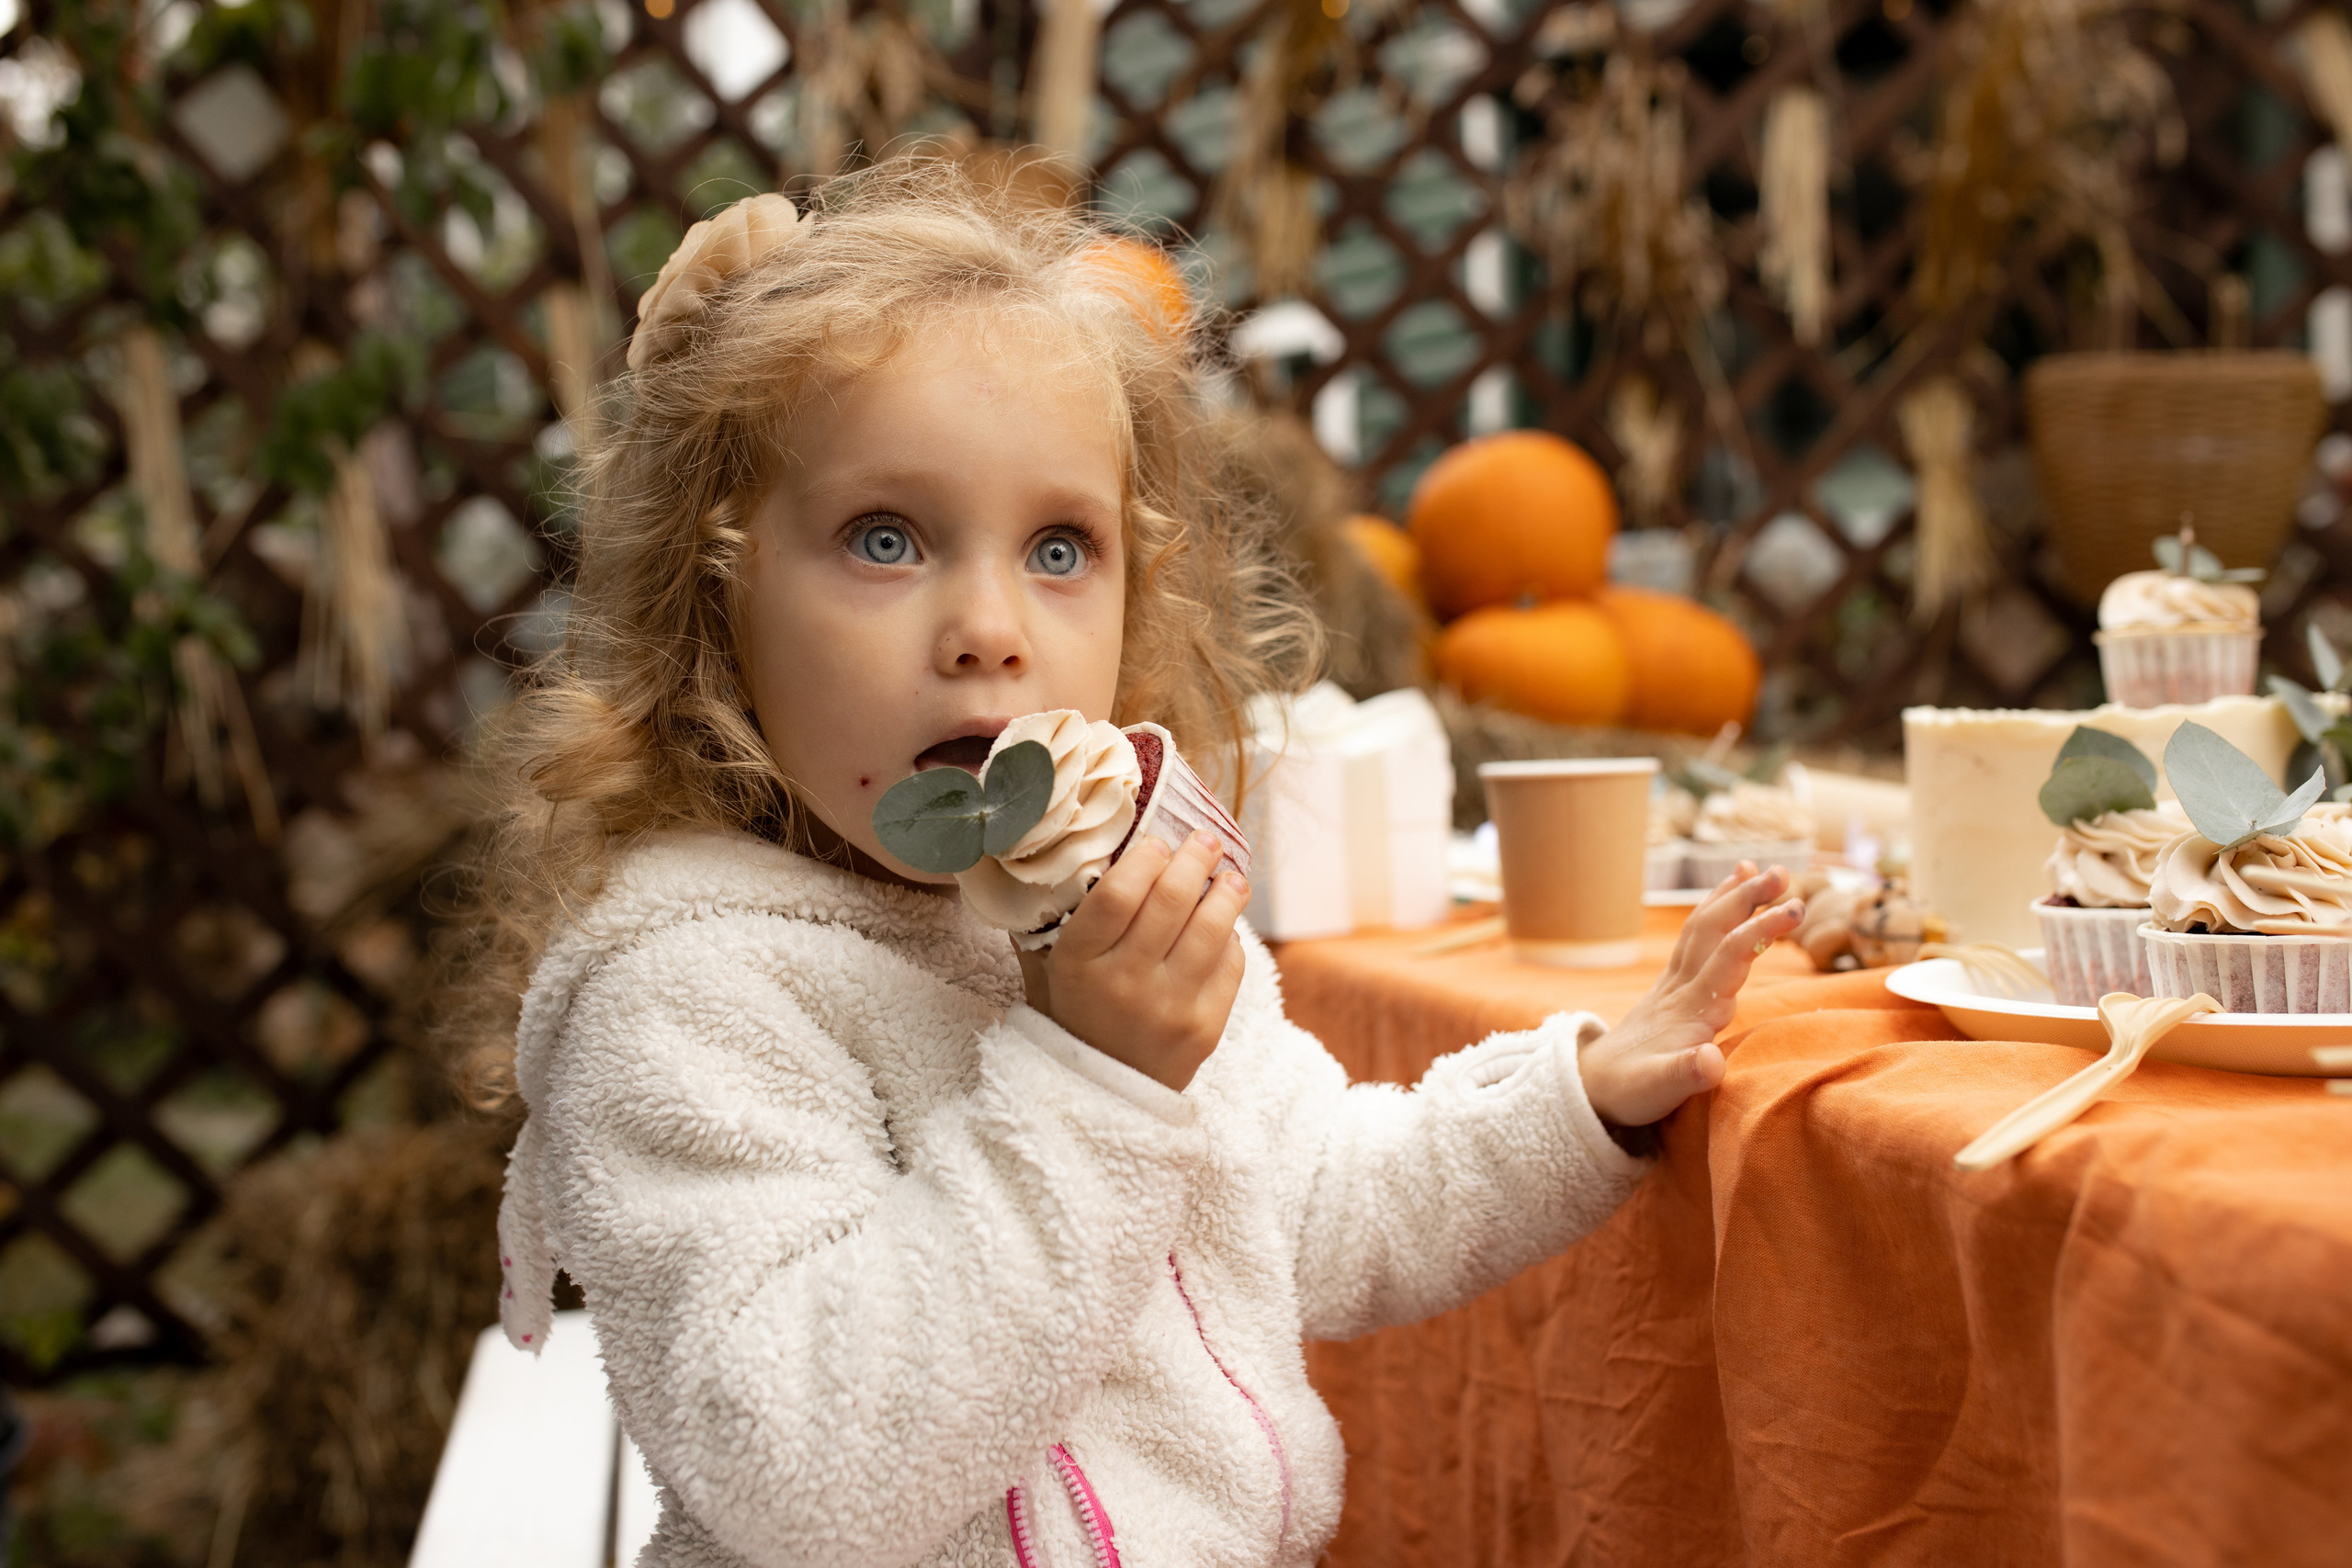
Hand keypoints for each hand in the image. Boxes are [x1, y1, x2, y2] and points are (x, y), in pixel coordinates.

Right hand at [1017, 831, 1248, 1091]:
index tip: (1158, 843)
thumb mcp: (1055, 968)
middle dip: (1194, 859)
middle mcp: (1123, 984)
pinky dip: (1231, 937)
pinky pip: (1230, 965)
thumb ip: (1076, 915)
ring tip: (1229, 876)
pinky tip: (1225, 925)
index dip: (1144, 859)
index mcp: (1078, 963)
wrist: (1104, 1094)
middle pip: (1169, 901)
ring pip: (1211, 928)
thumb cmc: (1080, 1012)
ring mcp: (1168, 1007)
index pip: (1116, 895)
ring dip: (1226, 891)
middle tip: (1204, 842)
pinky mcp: (1205, 1027)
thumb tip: (1112, 845)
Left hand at [1576, 863, 1803, 1129]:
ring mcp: (1675, 985)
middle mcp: (1682, 988)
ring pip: (1701, 929)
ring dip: (1728, 897)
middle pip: (1714, 931)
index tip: (1793, 908)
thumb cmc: (1629, 1092)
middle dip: (1746, 899)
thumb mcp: (1657, 1092)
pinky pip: (1695, 941)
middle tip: (1782, 872)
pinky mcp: (1672, 989)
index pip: (1729, 958)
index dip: (1760, 932)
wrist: (1591, 1087)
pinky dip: (1713, 914)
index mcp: (1690, 1009)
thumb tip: (1711, 1061)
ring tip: (1753, 868)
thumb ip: (1686, 1076)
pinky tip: (1725, 900)